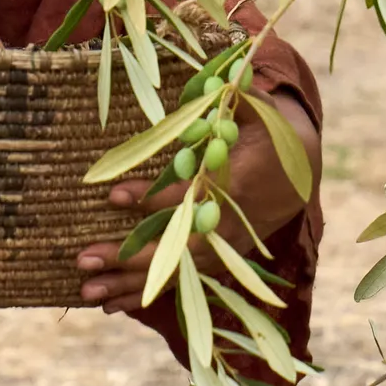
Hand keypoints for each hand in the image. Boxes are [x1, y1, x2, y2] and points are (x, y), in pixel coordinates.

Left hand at [79, 89, 316, 314]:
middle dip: (129, 258)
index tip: (112, 196)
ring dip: (130, 285)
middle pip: (176, 248)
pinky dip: (149, 293)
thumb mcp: (254, 110)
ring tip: (88, 292)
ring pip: (176, 273)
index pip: (188, 196)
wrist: (301, 171)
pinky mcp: (222, 259)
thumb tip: (213, 80)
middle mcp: (228, 221)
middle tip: (83, 260)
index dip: (151, 199)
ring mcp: (225, 246)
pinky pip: (183, 282)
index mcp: (235, 180)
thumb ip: (230, 99)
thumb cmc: (267, 133)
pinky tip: (112, 304)